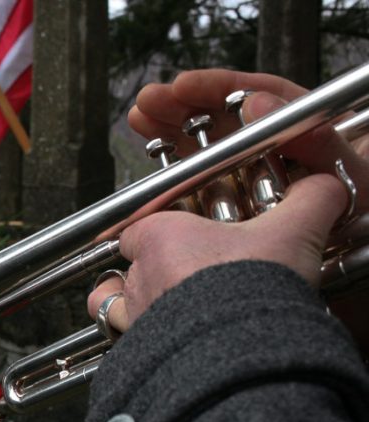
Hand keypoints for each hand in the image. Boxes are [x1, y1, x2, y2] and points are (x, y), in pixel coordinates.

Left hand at [89, 173, 345, 332]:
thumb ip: (310, 201)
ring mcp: (135, 314)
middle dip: (153, 270)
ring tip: (151, 307)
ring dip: (127, 303)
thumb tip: (325, 187)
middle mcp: (139, 274)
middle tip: (186, 277)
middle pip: (130, 264)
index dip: (158, 231)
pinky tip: (147, 339)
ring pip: (111, 302)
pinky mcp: (140, 350)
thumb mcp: (294, 233)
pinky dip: (130, 338)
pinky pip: (119, 341)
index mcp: (161, 236)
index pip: (139, 227)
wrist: (243, 346)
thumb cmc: (255, 287)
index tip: (182, 237)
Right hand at [129, 68, 368, 213]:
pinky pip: (191, 191)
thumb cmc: (356, 227)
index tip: (185, 86)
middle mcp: (271, 160)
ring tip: (140, 118)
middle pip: (223, 120)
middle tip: (149, 100)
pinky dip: (167, 174)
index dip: (220, 89)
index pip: (261, 99)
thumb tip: (256, 102)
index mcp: (305, 141)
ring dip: (167, 133)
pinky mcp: (221, 220)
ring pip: (201, 150)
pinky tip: (149, 161)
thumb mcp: (349, 179)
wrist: (335, 270)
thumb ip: (315, 139)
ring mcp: (244, 189)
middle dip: (182, 106)